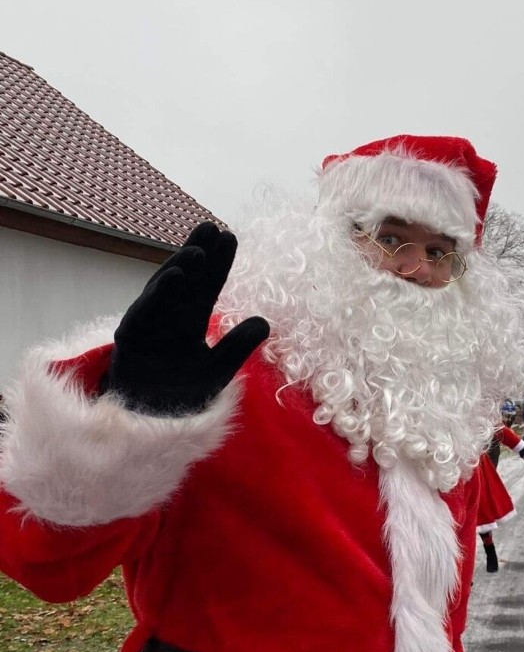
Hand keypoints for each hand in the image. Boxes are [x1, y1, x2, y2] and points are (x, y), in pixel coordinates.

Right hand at [106, 222, 269, 414]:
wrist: (152, 424)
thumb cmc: (182, 395)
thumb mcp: (218, 369)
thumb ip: (238, 346)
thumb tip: (265, 322)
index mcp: (191, 320)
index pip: (208, 285)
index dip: (219, 263)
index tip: (230, 237)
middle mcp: (170, 316)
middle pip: (186, 280)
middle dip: (198, 253)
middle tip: (211, 227)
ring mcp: (149, 324)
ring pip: (164, 289)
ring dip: (179, 268)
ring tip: (198, 252)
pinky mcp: (131, 337)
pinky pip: (144, 310)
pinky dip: (159, 293)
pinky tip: (176, 277)